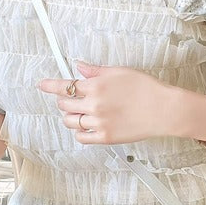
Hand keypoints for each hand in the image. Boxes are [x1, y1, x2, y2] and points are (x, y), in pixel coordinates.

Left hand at [36, 60, 174, 144]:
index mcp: (96, 86)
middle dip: (64, 101)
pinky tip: (85, 126)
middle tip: (71, 99)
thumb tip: (80, 67)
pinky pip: (81, 137)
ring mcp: (98, 122)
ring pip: (70, 122)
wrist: (163, 109)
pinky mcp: (105, 137)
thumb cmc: (146, 88)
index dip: (50, 85)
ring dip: (70, 116)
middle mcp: (94, 104)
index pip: (65, 86)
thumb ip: (96, 70)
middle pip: (65, 105)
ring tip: (78, 113)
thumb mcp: (120, 72)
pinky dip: (79, 131)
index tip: (42, 85)